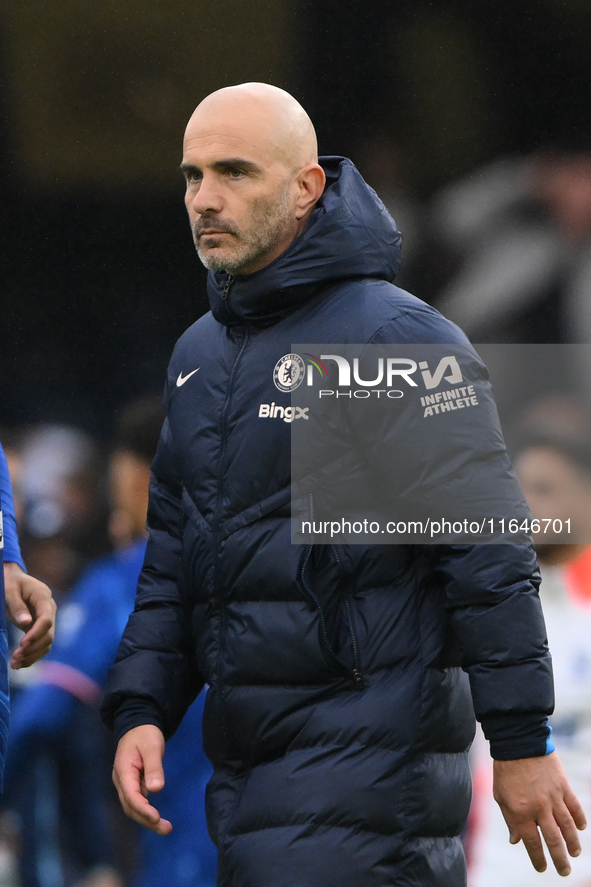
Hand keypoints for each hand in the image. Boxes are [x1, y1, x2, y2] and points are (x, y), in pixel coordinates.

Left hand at [3, 562, 55, 667]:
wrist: (13, 579)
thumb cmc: (10, 582)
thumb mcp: (9, 590)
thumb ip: (17, 606)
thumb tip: (26, 624)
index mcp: (44, 598)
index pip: (46, 620)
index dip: (36, 634)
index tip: (22, 644)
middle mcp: (49, 610)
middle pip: (49, 634)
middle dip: (33, 648)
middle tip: (15, 657)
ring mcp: (46, 619)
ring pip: (46, 643)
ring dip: (32, 655)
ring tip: (15, 664)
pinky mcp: (39, 628)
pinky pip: (40, 644)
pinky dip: (32, 655)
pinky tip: (19, 664)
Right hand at [112, 724, 171, 834]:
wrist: (137, 724)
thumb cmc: (145, 734)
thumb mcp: (152, 746)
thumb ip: (154, 767)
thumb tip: (156, 790)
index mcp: (123, 770)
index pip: (131, 795)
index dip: (143, 809)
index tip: (157, 818)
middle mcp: (121, 781)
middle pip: (131, 806)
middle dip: (147, 820)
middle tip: (166, 829)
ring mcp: (125, 783)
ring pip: (133, 807)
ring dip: (147, 819)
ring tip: (165, 828)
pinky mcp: (132, 784)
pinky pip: (137, 802)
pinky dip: (146, 812)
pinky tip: (158, 818)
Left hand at [493, 752, 586, 875]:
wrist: (518, 742)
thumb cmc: (505, 770)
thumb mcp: (500, 796)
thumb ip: (510, 819)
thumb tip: (516, 841)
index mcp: (520, 812)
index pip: (532, 843)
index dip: (538, 858)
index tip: (542, 868)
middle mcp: (539, 808)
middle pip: (553, 840)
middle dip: (559, 859)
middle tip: (564, 871)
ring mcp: (553, 797)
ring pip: (567, 827)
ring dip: (572, 843)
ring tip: (575, 854)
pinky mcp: (563, 786)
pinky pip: (575, 807)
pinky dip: (579, 819)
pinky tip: (581, 828)